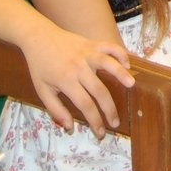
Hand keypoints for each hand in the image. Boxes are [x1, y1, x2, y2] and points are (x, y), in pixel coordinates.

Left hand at [19, 25, 133, 138]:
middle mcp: (79, 67)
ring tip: (131, 85)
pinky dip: (120, 54)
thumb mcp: (42, 90)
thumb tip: (70, 128)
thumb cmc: (40, 65)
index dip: (95, 121)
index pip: (85, 105)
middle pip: (99, 91)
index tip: (100, 133)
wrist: (38, 37)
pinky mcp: (92, 43)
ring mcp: (87, 53)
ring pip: (108, 63)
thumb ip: (56, 110)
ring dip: (121, 74)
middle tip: (115, 123)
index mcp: (66, 81)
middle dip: (109, 110)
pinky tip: (127, 64)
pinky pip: (109, 47)